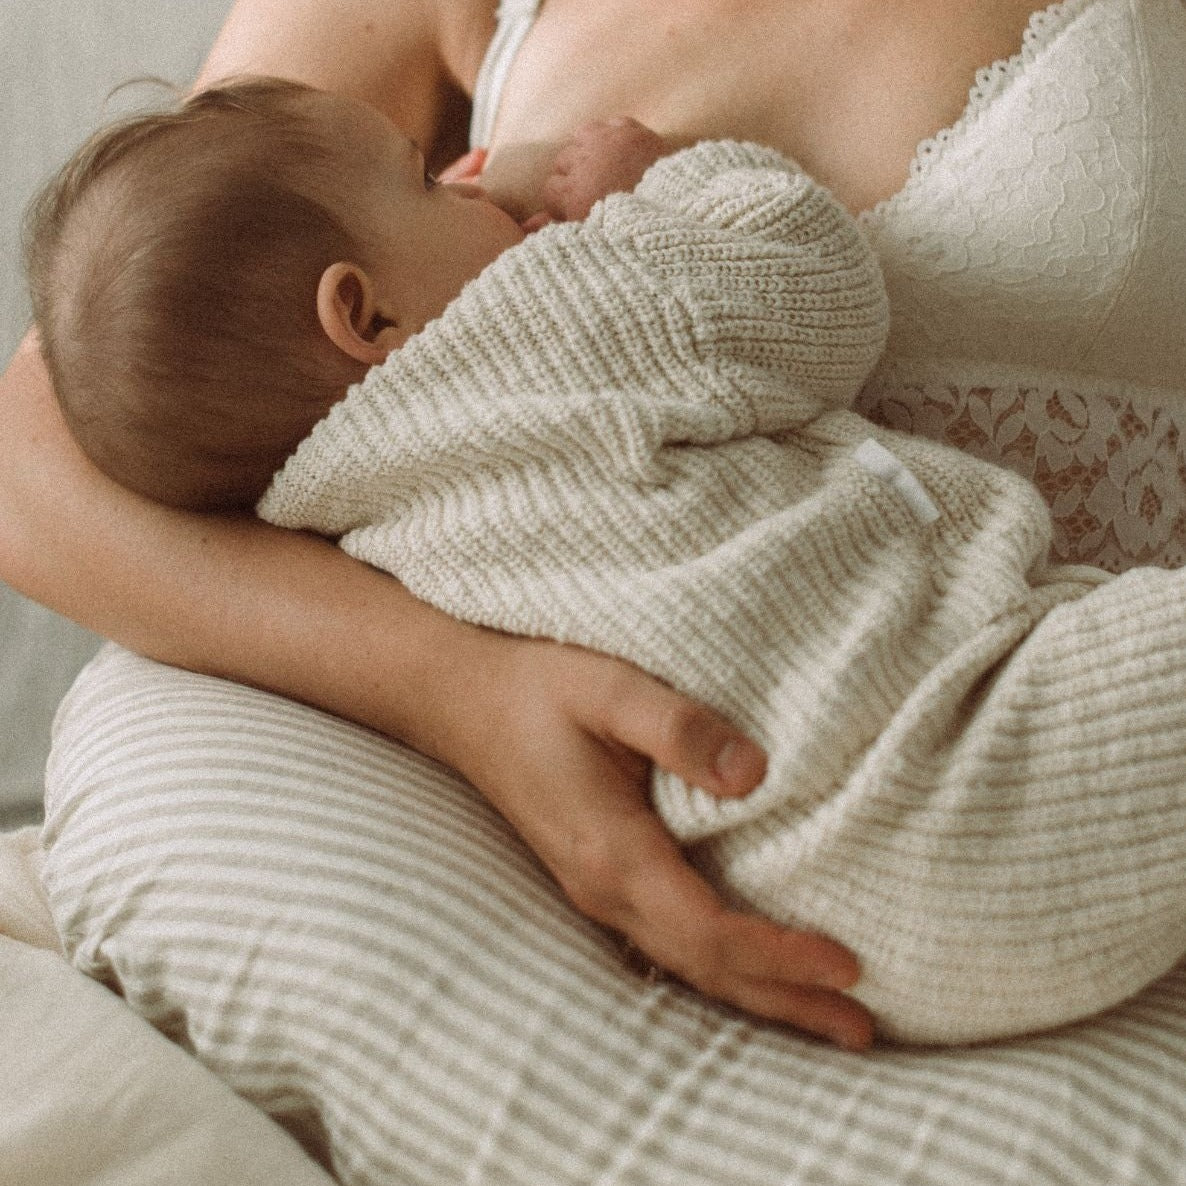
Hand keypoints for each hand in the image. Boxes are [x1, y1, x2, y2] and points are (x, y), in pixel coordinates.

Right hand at [451, 634, 874, 1050]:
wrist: (463, 701)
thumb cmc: (539, 688)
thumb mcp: (611, 689)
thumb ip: (680, 729)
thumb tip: (755, 774)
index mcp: (612, 849)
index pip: (710, 929)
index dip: (780, 955)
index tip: (850, 965)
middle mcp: (603, 887)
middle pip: (706, 966)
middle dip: (785, 999)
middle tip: (862, 1029)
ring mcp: (595, 889)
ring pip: (686, 964)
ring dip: (757, 995)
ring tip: (826, 1020)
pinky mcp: (597, 876)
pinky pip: (667, 943)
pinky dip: (720, 970)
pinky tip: (747, 975)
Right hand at [523, 117, 669, 228]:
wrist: (681, 209)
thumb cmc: (633, 230)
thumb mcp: (592, 234)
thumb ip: (556, 228)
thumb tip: (526, 227)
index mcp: (573, 194)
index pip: (549, 188)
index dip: (560, 200)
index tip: (573, 208)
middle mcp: (584, 163)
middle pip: (562, 161)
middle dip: (572, 175)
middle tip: (591, 190)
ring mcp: (607, 142)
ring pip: (580, 137)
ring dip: (587, 151)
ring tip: (600, 167)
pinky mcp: (630, 129)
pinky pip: (609, 124)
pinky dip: (611, 136)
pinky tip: (619, 152)